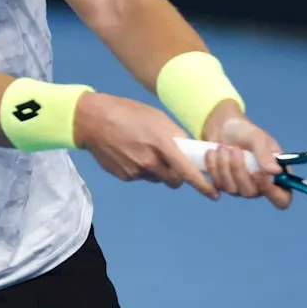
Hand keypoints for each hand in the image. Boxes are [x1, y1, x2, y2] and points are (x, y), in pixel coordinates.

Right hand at [74, 92, 219, 200]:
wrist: (92, 120)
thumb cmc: (127, 112)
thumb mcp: (156, 117)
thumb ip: (174, 135)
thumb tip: (189, 149)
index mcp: (161, 144)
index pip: (187, 171)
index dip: (203, 185)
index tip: (214, 194)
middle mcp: (149, 162)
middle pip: (174, 181)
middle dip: (178, 175)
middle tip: (172, 161)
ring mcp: (135, 172)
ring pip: (157, 178)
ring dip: (158, 170)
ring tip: (144, 150)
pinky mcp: (124, 176)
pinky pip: (141, 177)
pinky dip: (142, 169)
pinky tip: (131, 152)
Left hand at [201, 102, 291, 209]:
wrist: (223, 128)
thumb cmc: (245, 132)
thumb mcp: (257, 137)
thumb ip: (265, 154)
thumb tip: (276, 172)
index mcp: (276, 176)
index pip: (282, 198)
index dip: (273, 193)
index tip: (260, 175)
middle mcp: (260, 186)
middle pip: (251, 193)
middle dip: (239, 170)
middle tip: (235, 149)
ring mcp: (241, 188)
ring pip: (232, 189)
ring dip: (225, 166)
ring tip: (223, 147)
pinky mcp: (224, 185)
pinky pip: (218, 184)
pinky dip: (214, 166)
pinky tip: (212, 152)